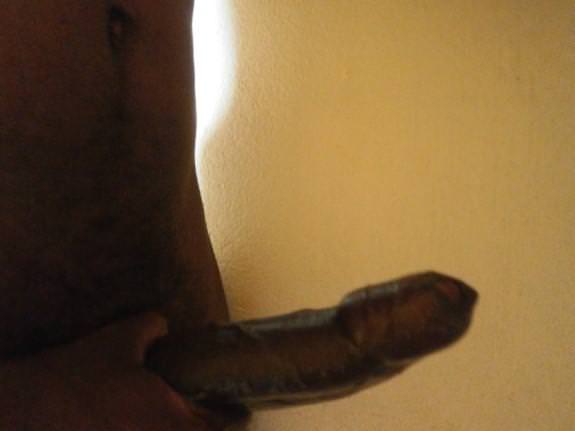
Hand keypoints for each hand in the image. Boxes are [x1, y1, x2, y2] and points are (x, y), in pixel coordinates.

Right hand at [0, 313, 224, 429]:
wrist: (27, 410)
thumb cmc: (77, 376)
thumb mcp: (119, 339)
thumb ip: (151, 326)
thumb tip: (163, 325)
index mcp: (172, 422)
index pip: (224, 428)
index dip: (235, 416)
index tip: (238, 408)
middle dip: (210, 427)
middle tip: (210, 412)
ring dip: (185, 430)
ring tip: (179, 417)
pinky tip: (146, 422)